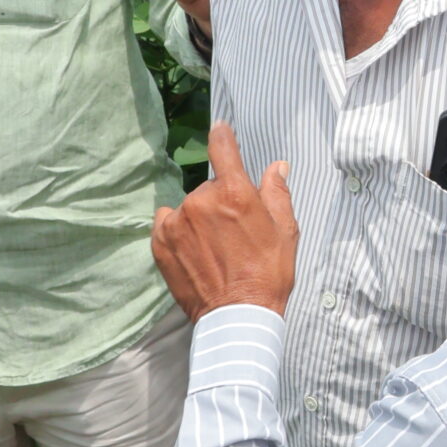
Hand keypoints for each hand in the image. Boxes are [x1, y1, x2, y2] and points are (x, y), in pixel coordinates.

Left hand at [150, 123, 295, 320]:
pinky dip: (178, 231)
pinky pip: (167, 222)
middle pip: (211, 187)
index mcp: (235, 193)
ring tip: (215, 249)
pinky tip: (194, 251)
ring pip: (190, 207)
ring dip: (200, 219)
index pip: (224, 149)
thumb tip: (277, 167)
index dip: (222, 135)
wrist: (237, 318)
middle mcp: (201, 201)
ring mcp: (177, 222)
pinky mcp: (160, 242)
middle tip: (235, 233)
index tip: (220, 127)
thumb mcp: (286, 232)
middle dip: (222, 202)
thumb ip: (277, 194)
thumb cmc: (268, 276)